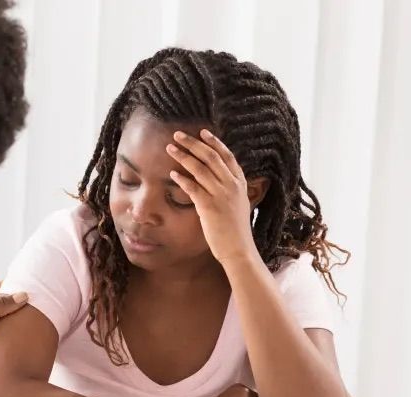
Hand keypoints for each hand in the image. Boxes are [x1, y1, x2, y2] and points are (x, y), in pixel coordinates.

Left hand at [0, 282, 27, 391]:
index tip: (24, 282)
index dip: (6, 286)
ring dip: (15, 325)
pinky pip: (2, 344)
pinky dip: (12, 342)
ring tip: (35, 322)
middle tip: (35, 302)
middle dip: (14, 305)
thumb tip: (22, 295)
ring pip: (1, 328)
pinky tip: (24, 344)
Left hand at [166, 129, 258, 264]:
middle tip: (178, 134)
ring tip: (170, 148)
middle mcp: (232, 185)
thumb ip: (231, 189)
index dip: (214, 142)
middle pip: (211, 156)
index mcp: (240, 183)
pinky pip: (193, 187)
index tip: (202, 132)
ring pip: (200, 168)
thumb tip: (220, 178)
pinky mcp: (209, 206)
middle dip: (193, 143)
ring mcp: (221, 195)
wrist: (239, 249)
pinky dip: (182, 178)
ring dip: (183, 156)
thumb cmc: (236, 230)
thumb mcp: (239, 204)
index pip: (227, 156)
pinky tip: (172, 173)